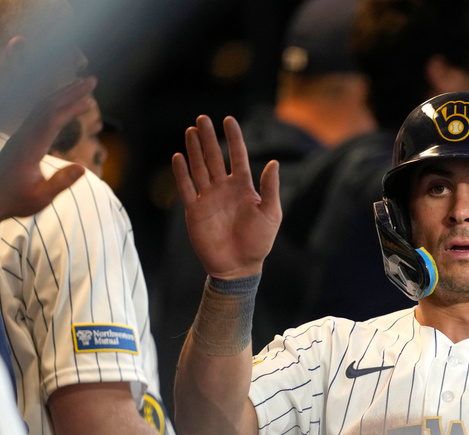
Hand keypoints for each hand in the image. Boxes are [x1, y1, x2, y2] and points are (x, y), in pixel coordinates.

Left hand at [0, 76, 96, 220]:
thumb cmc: (15, 200)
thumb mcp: (40, 198)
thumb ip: (60, 182)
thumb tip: (82, 167)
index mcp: (29, 148)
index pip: (51, 120)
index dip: (70, 108)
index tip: (89, 101)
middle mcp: (24, 136)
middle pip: (48, 106)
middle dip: (70, 91)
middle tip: (91, 79)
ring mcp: (22, 135)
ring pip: (42, 107)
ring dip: (63, 94)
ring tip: (82, 86)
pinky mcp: (23, 138)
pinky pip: (40, 115)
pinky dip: (56, 105)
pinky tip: (67, 104)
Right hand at [171, 115, 281, 279]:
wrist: (239, 266)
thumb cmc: (258, 242)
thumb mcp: (271, 214)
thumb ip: (270, 188)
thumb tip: (273, 162)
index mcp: (244, 188)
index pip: (237, 156)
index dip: (233, 138)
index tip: (229, 120)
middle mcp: (224, 189)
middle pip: (214, 157)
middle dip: (208, 138)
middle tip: (202, 118)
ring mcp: (209, 198)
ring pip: (199, 168)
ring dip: (194, 150)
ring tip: (190, 130)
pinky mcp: (195, 210)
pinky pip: (187, 188)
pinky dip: (182, 173)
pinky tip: (178, 156)